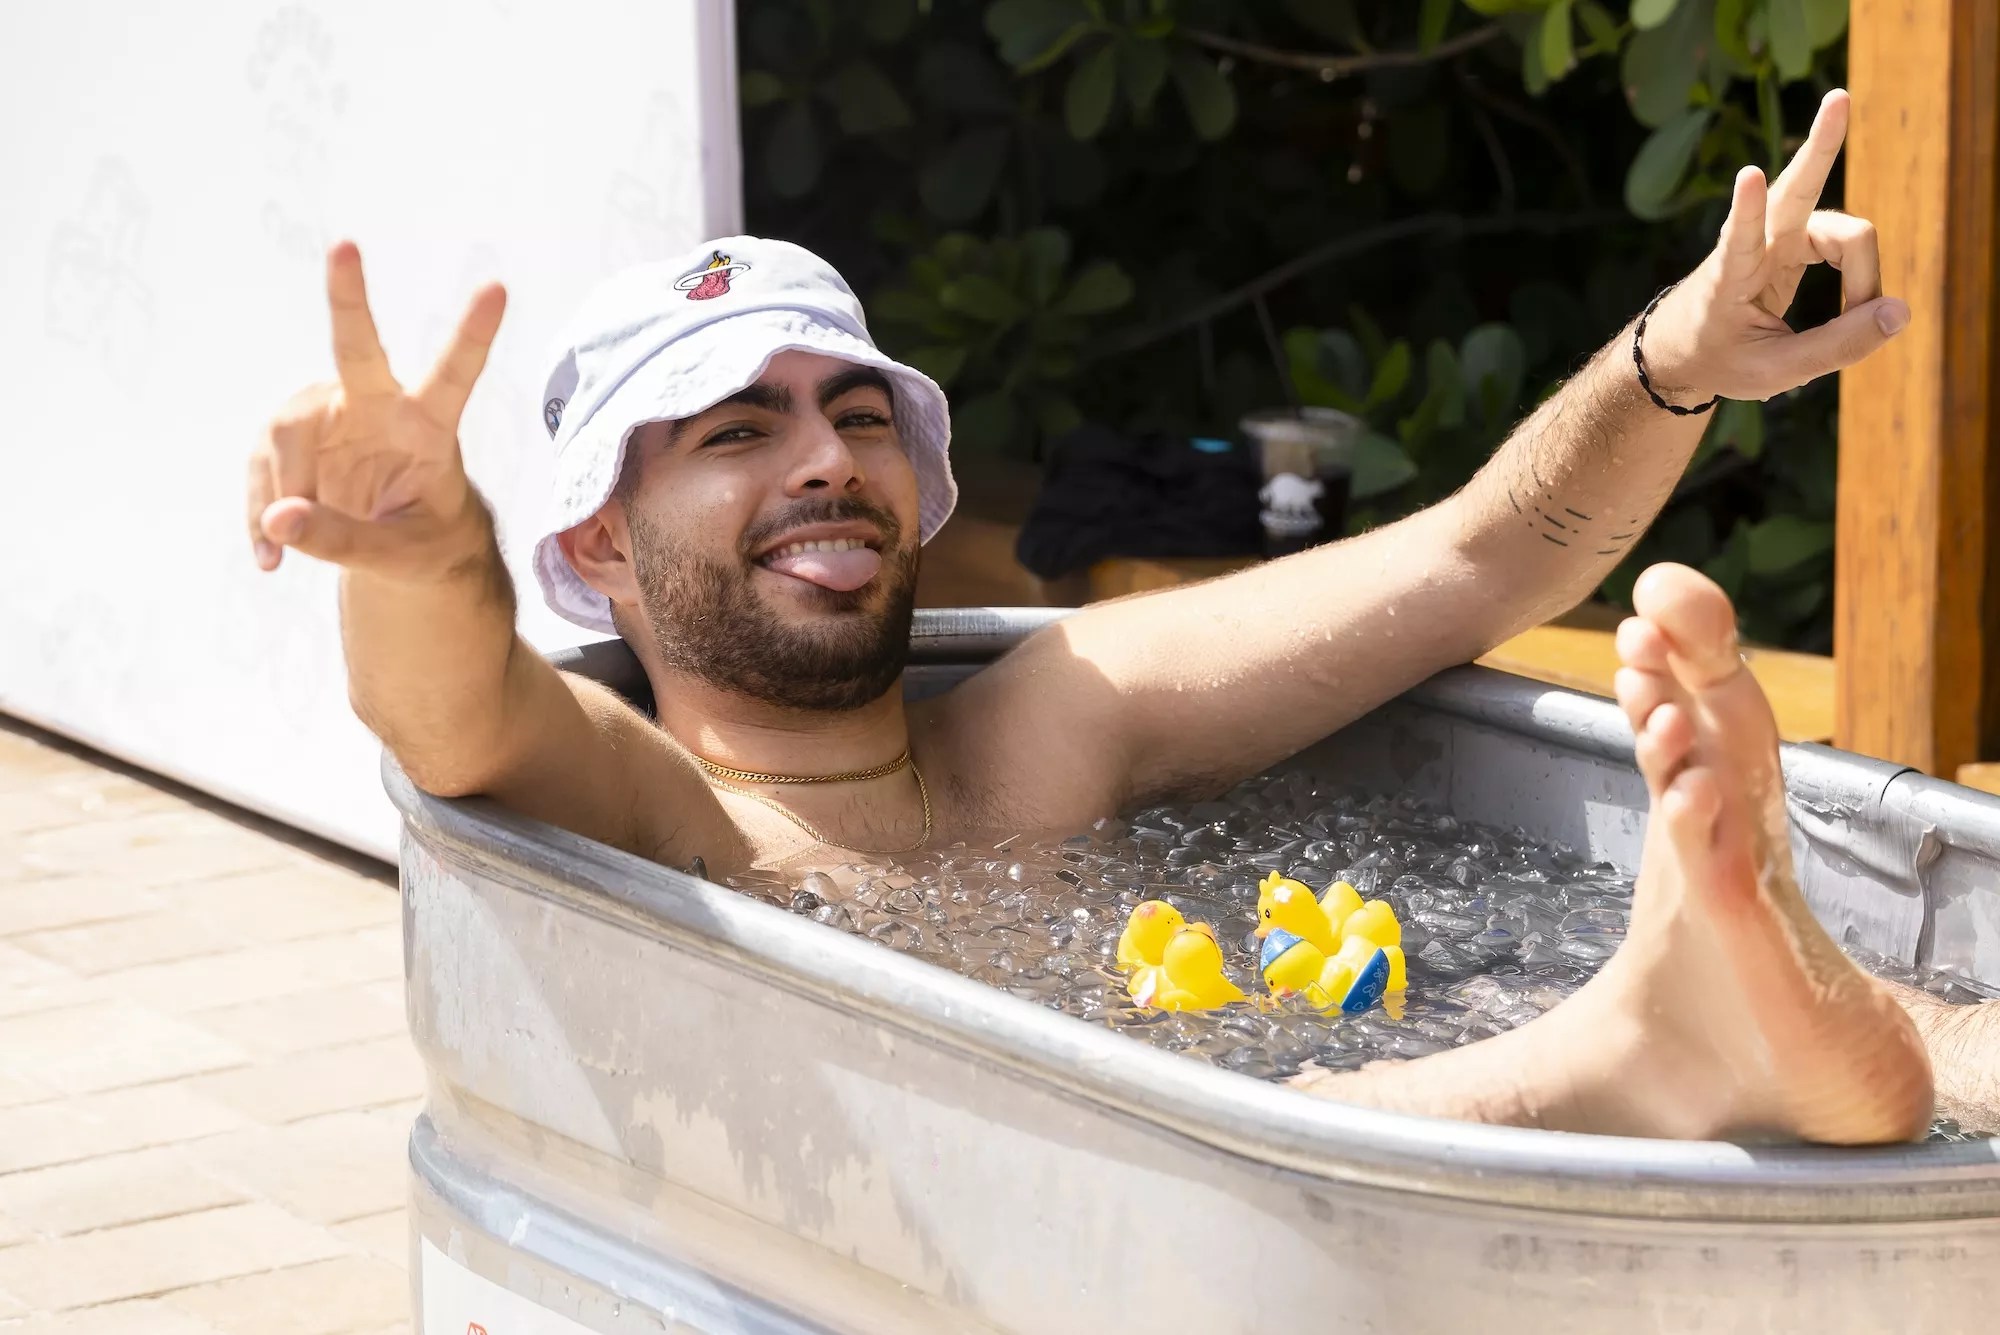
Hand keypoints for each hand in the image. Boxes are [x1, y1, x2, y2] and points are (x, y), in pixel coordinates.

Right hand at [249, 242, 506, 576]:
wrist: (402, 551)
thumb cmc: (422, 544)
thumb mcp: (399, 558)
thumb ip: (345, 541)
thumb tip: (278, 518)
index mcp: (428, 427)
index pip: (454, 376)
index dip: (473, 335)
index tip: (498, 288)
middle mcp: (377, 405)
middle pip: (356, 348)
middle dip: (348, 297)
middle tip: (346, 245)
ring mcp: (329, 415)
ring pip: (284, 433)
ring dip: (281, 491)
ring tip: (288, 552)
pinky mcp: (291, 438)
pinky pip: (262, 470)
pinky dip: (261, 517)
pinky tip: (271, 558)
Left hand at [1640, 89, 1908, 404]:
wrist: (1684, 350)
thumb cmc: (1720, 358)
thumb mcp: (1773, 372)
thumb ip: (1837, 346)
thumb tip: (1900, 311)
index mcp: (1728, 277)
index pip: (1738, 239)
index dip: (1746, 209)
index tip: (1746, 176)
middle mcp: (1754, 243)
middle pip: (1797, 189)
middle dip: (1822, 145)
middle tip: (1839, 98)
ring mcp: (1776, 235)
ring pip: (1842, 230)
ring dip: (1862, 275)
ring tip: (1860, 317)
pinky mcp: (1795, 240)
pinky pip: (1845, 244)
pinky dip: (1860, 276)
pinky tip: (1863, 300)